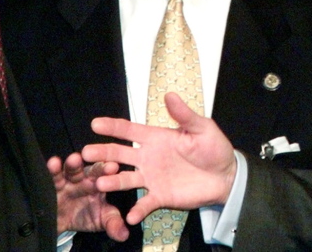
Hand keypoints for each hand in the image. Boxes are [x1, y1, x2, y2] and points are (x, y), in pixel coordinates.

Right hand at [50, 152, 128, 239]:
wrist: (61, 222)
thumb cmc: (85, 216)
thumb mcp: (100, 221)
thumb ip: (113, 224)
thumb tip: (124, 235)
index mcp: (102, 185)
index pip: (109, 178)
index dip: (111, 172)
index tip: (115, 167)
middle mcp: (87, 178)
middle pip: (94, 170)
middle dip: (98, 167)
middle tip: (104, 163)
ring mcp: (71, 179)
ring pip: (73, 170)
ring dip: (74, 164)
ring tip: (75, 159)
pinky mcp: (55, 183)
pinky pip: (54, 175)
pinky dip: (53, 169)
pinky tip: (53, 162)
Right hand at [81, 92, 237, 224]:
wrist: (226, 176)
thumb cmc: (214, 148)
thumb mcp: (201, 128)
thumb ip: (184, 115)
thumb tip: (169, 95)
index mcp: (156, 138)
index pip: (129, 130)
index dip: (113, 126)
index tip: (95, 123)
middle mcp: (148, 157)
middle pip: (120, 154)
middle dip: (102, 153)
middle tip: (85, 153)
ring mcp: (152, 178)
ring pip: (126, 179)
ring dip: (112, 181)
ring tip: (100, 183)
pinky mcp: (160, 196)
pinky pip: (145, 204)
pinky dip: (137, 210)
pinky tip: (129, 216)